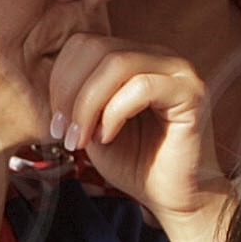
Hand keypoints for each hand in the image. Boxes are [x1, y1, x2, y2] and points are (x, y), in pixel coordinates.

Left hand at [44, 29, 225, 228]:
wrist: (172, 197)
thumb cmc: (133, 163)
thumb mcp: (91, 126)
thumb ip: (75, 98)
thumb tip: (49, 80)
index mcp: (134, 57)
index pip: (85, 44)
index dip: (60, 80)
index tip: (57, 123)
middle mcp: (158, 56)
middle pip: (97, 48)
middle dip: (68, 93)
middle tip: (64, 134)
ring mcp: (178, 71)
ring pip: (116, 63)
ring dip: (87, 105)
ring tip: (81, 140)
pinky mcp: (191, 93)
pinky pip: (141, 87)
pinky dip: (113, 114)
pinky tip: (108, 138)